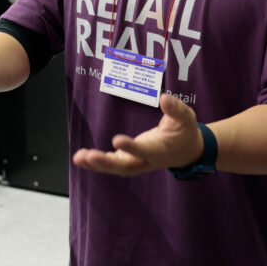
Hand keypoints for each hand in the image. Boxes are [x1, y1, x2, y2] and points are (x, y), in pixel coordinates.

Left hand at [72, 93, 204, 176]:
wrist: (187, 151)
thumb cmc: (185, 131)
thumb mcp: (186, 118)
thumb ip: (176, 109)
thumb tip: (164, 98)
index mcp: (161, 150)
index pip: (145, 150)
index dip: (131, 147)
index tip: (116, 140)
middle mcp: (146, 160)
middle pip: (126, 166)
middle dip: (106, 162)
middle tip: (89, 156)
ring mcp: (136, 162)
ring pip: (116, 167)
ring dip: (97, 164)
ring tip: (79, 157)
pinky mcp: (129, 160)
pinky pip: (111, 164)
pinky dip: (96, 163)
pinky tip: (81, 157)